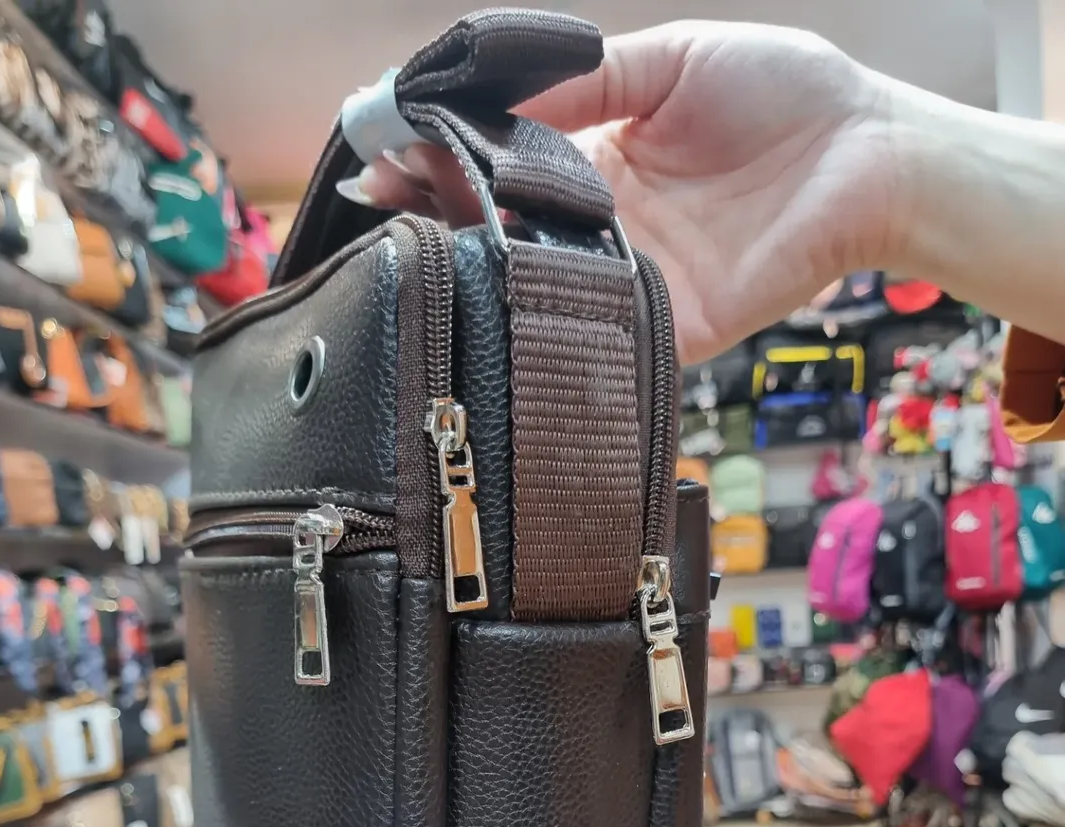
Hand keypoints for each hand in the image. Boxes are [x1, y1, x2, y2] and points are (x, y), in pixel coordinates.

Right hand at [358, 22, 903, 360]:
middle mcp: (605, 225)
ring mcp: (634, 280)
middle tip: (383, 214)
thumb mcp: (672, 59)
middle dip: (441, 224)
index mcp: (598, 158)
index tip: (385, 159)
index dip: (442, 164)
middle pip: (505, 236)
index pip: (499, 168)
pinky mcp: (672, 326)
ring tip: (422, 256)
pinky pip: (602, 338)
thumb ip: (588, 76)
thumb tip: (491, 93)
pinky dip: (554, 331)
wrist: (871, 154)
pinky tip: (503, 311)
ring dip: (483, 277)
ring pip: (540, 291)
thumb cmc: (786, 94)